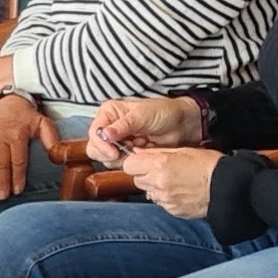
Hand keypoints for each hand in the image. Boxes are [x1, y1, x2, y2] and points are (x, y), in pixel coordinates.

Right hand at [0, 95, 52, 200]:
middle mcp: (0, 138)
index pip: (18, 159)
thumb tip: (56, 154)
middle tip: (3, 196)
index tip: (18, 190)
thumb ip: (50, 138)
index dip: (18, 175)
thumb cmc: (28, 119)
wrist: (9, 105)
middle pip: (1, 163)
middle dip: (1, 180)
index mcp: (17, 136)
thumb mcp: (43, 123)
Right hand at [86, 95, 205, 160]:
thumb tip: (105, 134)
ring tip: (137, 149)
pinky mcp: (127, 154)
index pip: (95, 132)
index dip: (101, 144)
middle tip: (123, 153)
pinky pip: (120, 164)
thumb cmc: (164, 112)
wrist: (182, 125)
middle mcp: (110, 128)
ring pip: (106, 159)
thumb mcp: (143, 115)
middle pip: (95, 148)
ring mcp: (118, 142)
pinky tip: (141, 154)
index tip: (113, 152)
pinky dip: (130, 163)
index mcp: (109, 113)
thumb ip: (123, 125)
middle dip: (108, 154)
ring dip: (121, 158)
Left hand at [120, 146, 221, 218]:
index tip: (142, 161)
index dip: (135, 162)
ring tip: (174, 181)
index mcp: (161, 165)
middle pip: (136, 179)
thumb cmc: (210, 165)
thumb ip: (157, 152)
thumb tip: (139, 152)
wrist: (228, 187)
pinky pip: (160, 202)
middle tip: (161, 170)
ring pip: (148, 192)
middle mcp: (160, 183)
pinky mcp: (172, 210)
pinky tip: (180, 191)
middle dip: (145, 174)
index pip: (129, 165)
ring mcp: (165, 199)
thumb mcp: (183, 150)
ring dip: (155, 186)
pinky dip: (166, 197)